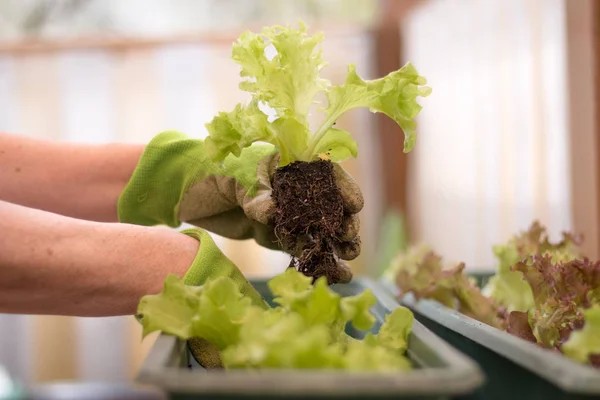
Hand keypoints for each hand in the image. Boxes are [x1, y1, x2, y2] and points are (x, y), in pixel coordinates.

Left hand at [178, 151, 363, 260]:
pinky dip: (316, 260)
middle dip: (344, 223)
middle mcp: (296, 189)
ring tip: (348, 261)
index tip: (355, 206)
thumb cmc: (212, 169)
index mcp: (291, 164)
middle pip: (330, 205)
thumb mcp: (233, 174)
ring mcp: (288, 213)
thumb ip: (254, 190)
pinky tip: (333, 274)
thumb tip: (271, 211)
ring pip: (320, 230)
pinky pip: (301, 247)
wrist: (188, 190)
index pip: (326, 174)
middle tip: (349, 240)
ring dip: (336, 246)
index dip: (344, 188)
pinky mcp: (278, 235)